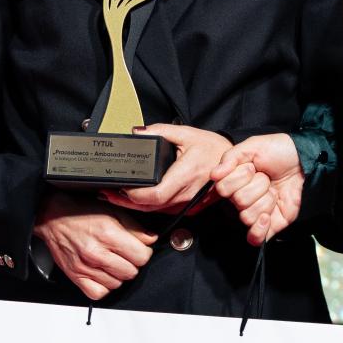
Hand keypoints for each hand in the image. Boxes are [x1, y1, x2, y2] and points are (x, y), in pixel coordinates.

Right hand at [33, 190, 158, 301]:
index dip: (144, 252)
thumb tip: (151, 239)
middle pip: (131, 272)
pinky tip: (103, 274)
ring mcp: (85, 267)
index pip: (142, 256)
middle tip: (125, 255)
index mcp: (108, 234)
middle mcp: (96, 253)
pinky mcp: (76, 276)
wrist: (53, 218)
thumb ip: (135, 228)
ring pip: (117, 284)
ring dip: (118, 275)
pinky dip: (104, 287)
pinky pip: (98, 293)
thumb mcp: (113, 212)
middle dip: (132, 263)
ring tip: (113, 262)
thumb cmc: (81, 213)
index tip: (139, 248)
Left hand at [102, 124, 232, 213]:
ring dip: (135, 206)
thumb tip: (137, 132)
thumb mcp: (186, 133)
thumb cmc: (213, 148)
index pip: (155, 195)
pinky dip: (150, 207)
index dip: (133, 196)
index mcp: (186, 175)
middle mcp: (187, 194)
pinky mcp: (189, 209)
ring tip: (115, 196)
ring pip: (156, 212)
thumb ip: (159, 131)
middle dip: (126, 202)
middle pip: (151, 207)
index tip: (119, 187)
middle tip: (107, 194)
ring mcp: (189, 204)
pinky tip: (137, 200)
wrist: (235, 164)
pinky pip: (165, 211)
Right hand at [212, 134, 305, 245]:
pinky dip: (259, 229)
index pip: (222, 189)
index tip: (251, 167)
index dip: (239, 177)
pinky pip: (255, 238)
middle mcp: (241, 200)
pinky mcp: (270, 225)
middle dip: (257, 185)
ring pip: (247, 216)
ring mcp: (255, 213)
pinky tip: (267, 216)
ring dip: (265, 199)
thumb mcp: (251, 146)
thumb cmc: (276, 151)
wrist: (302, 159)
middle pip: (238, 201)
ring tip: (273, 189)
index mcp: (233, 182)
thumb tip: (214, 174)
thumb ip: (230, 157)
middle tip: (266, 177)